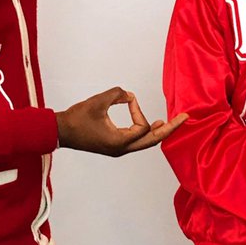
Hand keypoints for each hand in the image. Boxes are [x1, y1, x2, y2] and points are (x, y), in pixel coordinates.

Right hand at [56, 87, 188, 156]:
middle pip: (152, 141)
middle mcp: (122, 149)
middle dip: (169, 129)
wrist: (60, 132)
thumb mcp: (98, 101)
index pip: (142, 128)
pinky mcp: (115, 146)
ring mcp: (119, 149)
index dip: (138, 111)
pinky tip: (154, 125)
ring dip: (159, 132)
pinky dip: (147, 133)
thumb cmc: (76, 119)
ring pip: (145, 143)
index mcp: (119, 142)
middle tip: (185, 119)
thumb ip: (117, 94)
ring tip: (172, 122)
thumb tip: (129, 96)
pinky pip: (137, 141)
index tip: (128, 100)